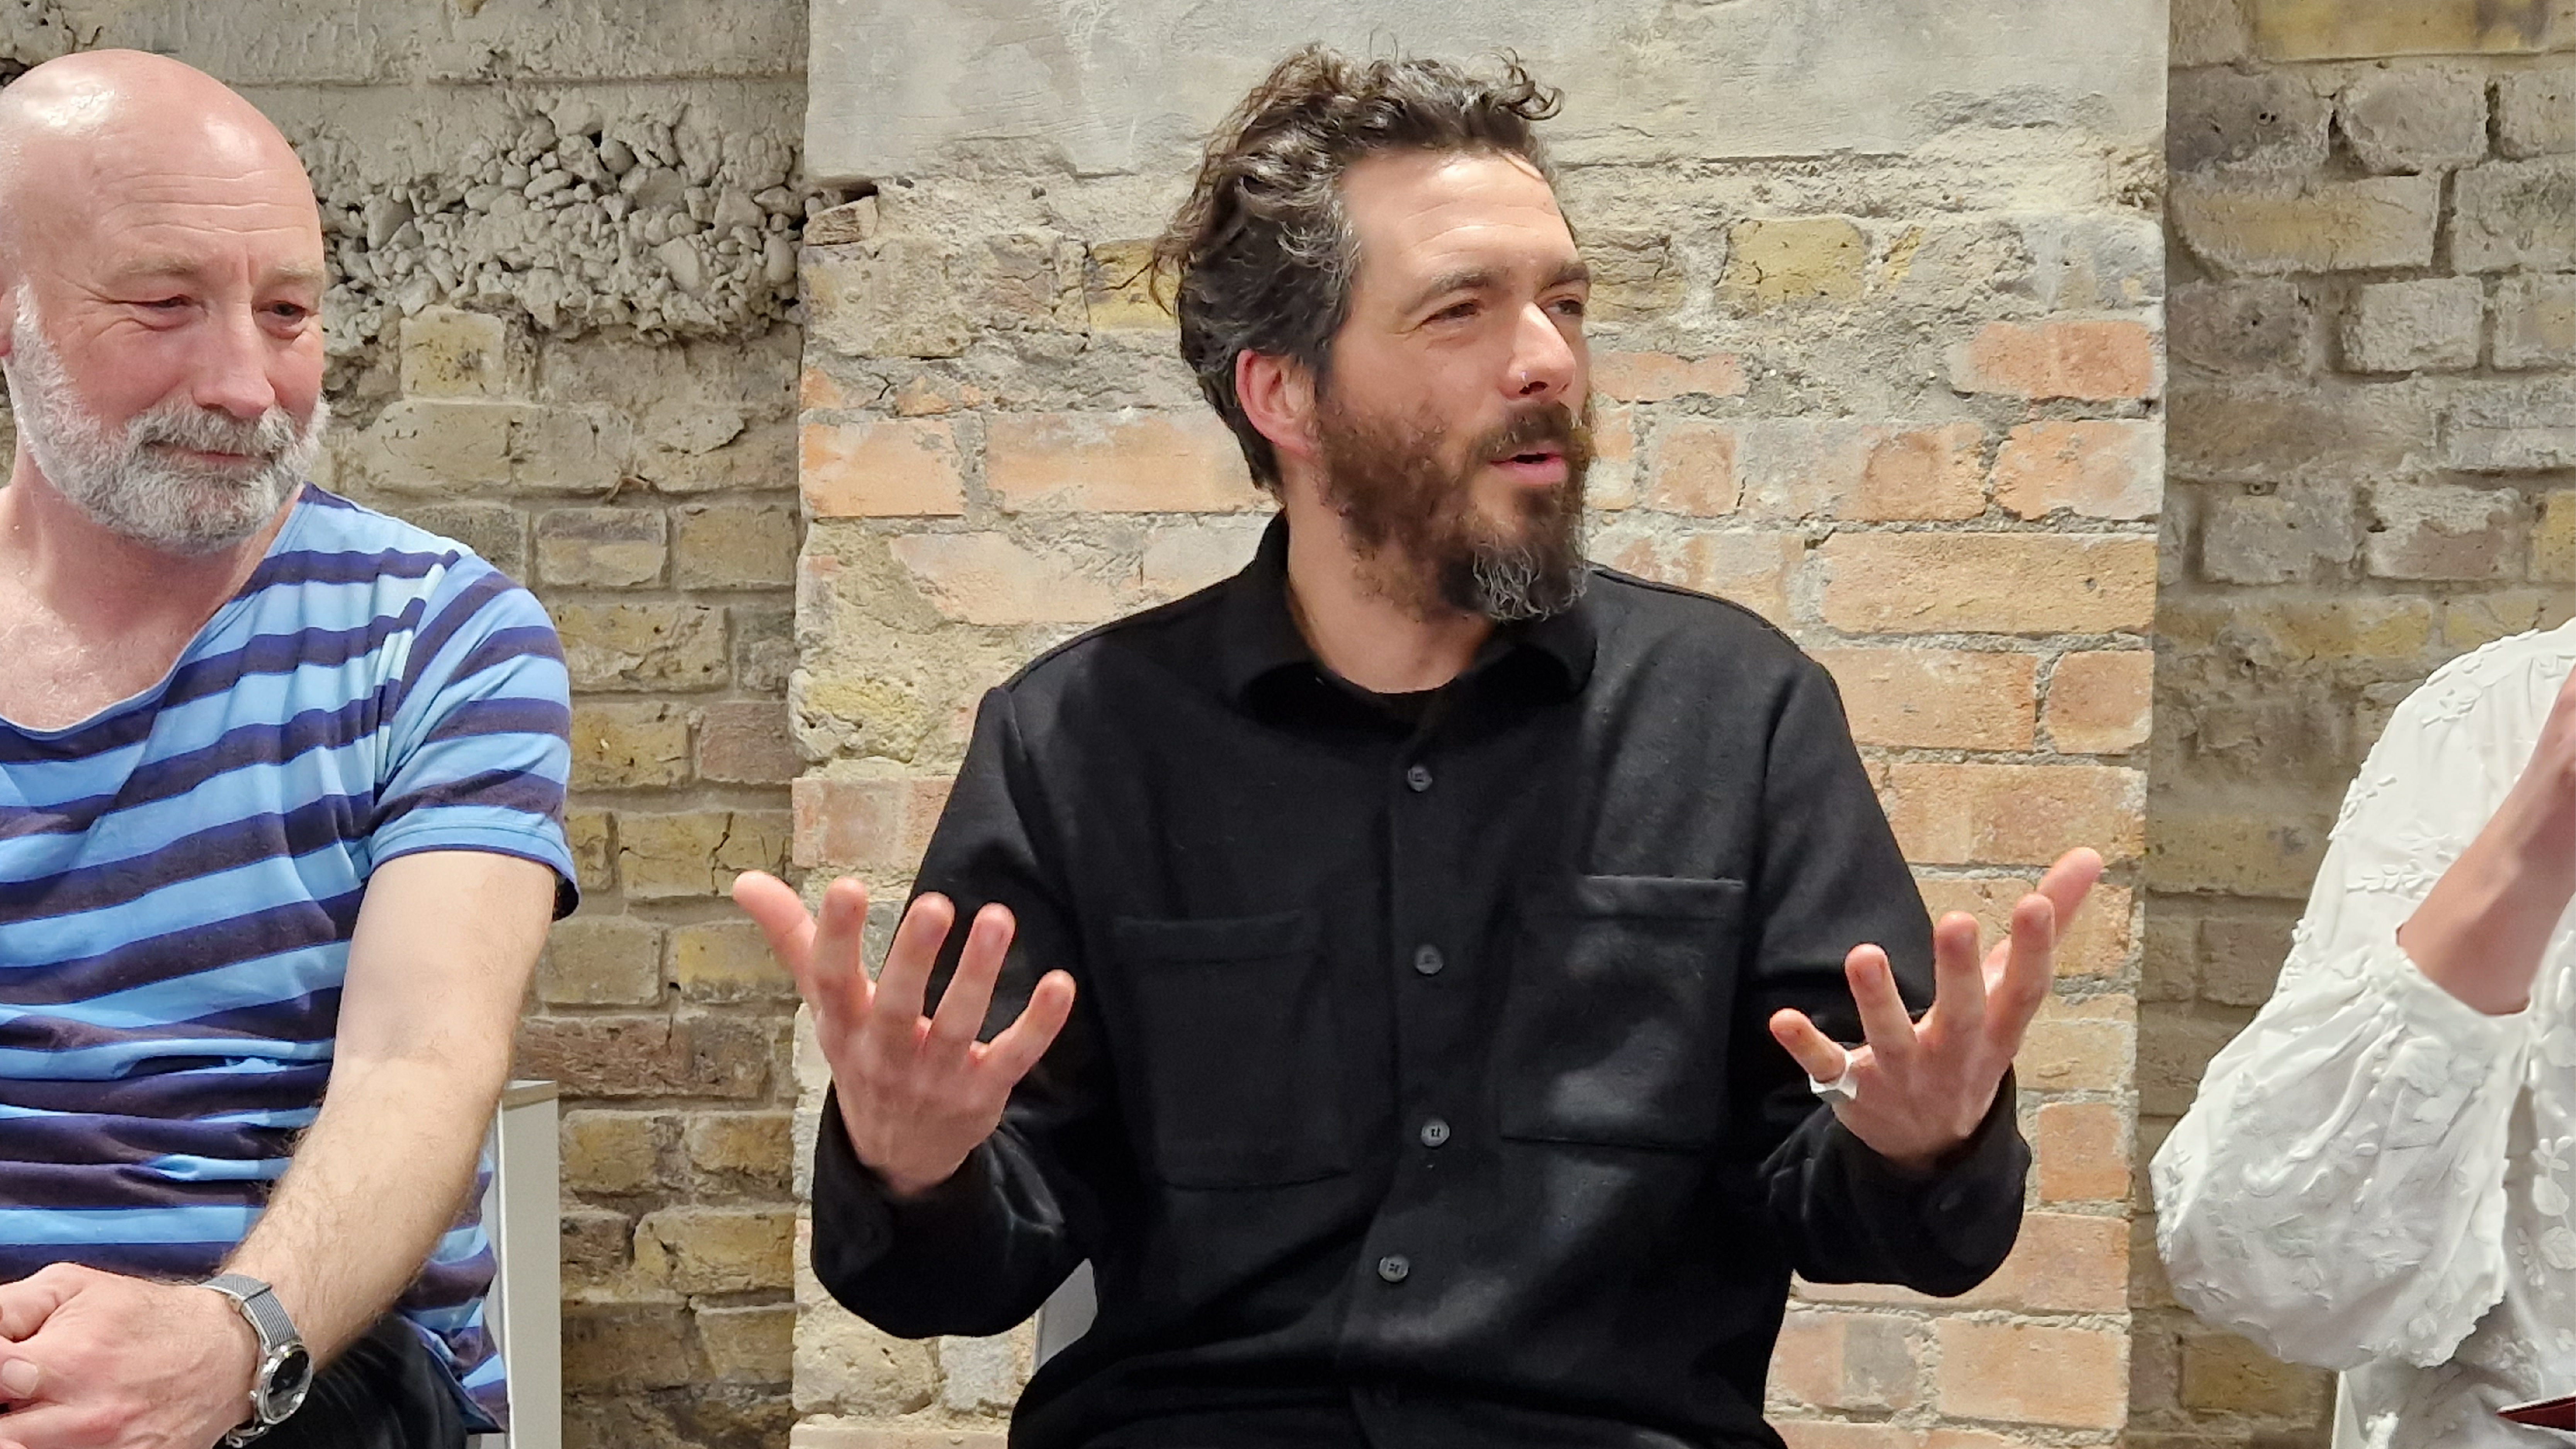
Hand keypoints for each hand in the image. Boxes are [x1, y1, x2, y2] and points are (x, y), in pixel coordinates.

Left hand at [0, 1264, 258, 1448]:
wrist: (224, 1352)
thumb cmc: (144, 1317)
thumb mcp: (73, 1287)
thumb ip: (9, 1308)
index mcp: (69, 1361)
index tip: (7, 1370)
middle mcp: (85, 1416)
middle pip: (3, 1436)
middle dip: (5, 1410)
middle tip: (18, 1392)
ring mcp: (106, 1448)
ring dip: (26, 1431)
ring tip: (42, 1407)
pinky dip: (58, 1443)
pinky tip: (65, 1425)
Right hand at [734, 872, 1075, 1198]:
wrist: (897, 1155)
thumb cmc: (862, 1056)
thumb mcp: (826, 1005)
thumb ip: (794, 939)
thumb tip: (745, 879)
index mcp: (844, 1026)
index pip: (831, 979)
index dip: (834, 936)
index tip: (846, 886)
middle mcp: (885, 1054)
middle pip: (897, 1006)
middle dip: (914, 957)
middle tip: (935, 903)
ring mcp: (936, 1076)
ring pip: (959, 1025)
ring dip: (979, 973)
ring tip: (998, 916)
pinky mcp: (982, 1092)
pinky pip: (1013, 1057)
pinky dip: (1039, 1024)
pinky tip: (1059, 982)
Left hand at [1768, 848, 2103, 1173]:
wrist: (1933, 1146)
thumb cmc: (1977, 1044)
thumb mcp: (2014, 994)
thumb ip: (2050, 924)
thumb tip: (2091, 854)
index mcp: (1999, 1030)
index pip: (2026, 989)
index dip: (2037, 949)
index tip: (2036, 903)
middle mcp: (1955, 1054)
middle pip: (1962, 1013)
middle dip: (1959, 971)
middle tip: (1957, 920)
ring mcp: (1903, 1075)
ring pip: (1890, 1038)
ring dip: (1876, 999)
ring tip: (1864, 954)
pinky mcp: (1854, 1089)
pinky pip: (1828, 1069)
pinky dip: (1807, 1047)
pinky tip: (1782, 1020)